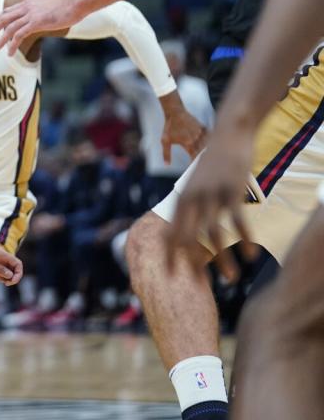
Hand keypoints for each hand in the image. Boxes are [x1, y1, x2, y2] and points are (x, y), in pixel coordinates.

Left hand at [0, 0, 80, 54]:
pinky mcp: (36, 23)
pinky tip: (10, 53)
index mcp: (27, 2)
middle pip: (4, 19)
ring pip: (9, 29)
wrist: (75, 4)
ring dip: (0, 41)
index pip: (7, 11)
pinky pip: (19, 35)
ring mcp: (30, 15)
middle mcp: (26, 7)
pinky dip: (13, 45)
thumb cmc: (64, 3)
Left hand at [0, 230, 23, 285]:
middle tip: (3, 283)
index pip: (18, 264)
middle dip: (11, 277)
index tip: (11, 281)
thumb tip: (10, 275)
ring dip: (5, 276)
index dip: (18, 274)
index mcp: (2, 254)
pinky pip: (0, 269)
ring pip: (7, 269)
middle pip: (14, 268)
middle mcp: (2, 256)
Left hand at [160, 95, 206, 163]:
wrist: (175, 112)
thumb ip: (166, 154)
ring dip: (209, 150)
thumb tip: (166, 164)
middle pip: (203, 151)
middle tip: (206, 165)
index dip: (195, 163)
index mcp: (188, 144)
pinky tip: (214, 143)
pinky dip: (212, 140)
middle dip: (204, 158)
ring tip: (212, 157)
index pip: (194, 157)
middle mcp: (196, 139)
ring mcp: (200, 132)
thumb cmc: (169, 127)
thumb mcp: (165, 141)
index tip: (195, 168)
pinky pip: (210, 134)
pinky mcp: (202, 127)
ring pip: (208, 144)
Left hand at [165, 129, 258, 280]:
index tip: (170, 277)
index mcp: (180, 200)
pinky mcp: (231, 190)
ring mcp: (211, 195)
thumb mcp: (196, 185)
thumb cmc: (213, 164)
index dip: (169, 257)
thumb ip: (191, 207)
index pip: (169, 234)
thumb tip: (188, 230)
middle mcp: (192, 199)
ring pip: (213, 234)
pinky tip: (250, 255)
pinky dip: (244, 239)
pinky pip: (237, 220)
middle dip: (192, 265)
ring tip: (231, 279)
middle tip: (200, 285)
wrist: (229, 133)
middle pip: (187, 239)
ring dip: (222, 259)